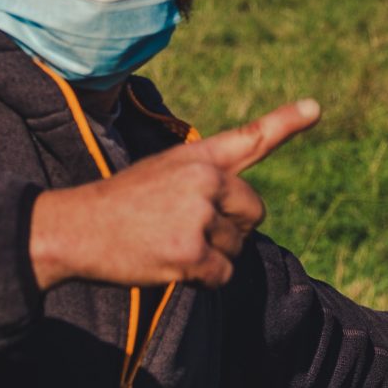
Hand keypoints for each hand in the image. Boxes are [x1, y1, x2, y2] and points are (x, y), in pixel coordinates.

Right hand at [30, 99, 320, 291]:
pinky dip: (202, 279)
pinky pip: (222, 274)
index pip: (250, 137)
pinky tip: (169, 265)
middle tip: (185, 230)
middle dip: (232, 228)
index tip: (314, 108)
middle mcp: (204, 179)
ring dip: (211, 256)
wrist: (72, 229)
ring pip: (237, 247)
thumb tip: (246, 207)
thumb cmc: (118, 205)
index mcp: (197, 157)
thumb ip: (206, 180)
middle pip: (253, 211)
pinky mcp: (191, 252)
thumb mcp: (161, 172)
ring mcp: (198, 215)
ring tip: (166, 244)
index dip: (286, 122)